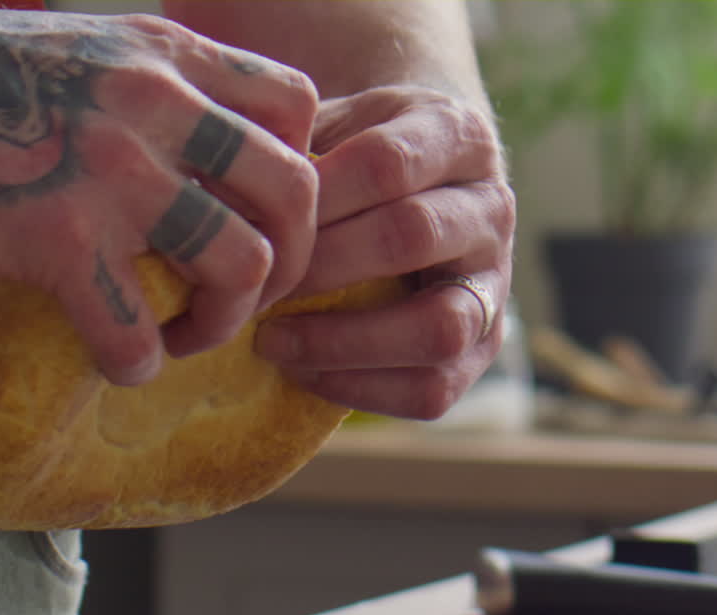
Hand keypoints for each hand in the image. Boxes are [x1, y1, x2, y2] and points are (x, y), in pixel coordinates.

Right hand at [0, 1, 317, 384]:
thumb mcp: (97, 49)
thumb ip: (166, 90)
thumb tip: (217, 160)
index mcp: (169, 56)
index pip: (299, 108)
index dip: (303, 172)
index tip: (264, 216)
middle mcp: (155, 104)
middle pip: (295, 191)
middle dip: (294, 262)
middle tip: (251, 293)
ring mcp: (110, 171)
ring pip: (243, 263)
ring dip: (229, 319)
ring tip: (189, 334)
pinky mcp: (53, 238)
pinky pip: (134, 332)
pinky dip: (141, 363)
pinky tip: (123, 358)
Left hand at [255, 86, 514, 418]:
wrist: (425, 184)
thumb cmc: (357, 156)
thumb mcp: (334, 124)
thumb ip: (293, 145)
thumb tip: (219, 187)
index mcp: (457, 135)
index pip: (387, 162)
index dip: (315, 197)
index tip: (253, 224)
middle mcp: (492, 207)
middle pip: (413, 235)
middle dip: (321, 268)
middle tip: (253, 289)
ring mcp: (497, 283)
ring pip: (440, 326)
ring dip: (344, 340)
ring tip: (272, 342)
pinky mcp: (483, 347)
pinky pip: (433, 389)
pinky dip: (361, 389)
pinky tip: (302, 371)